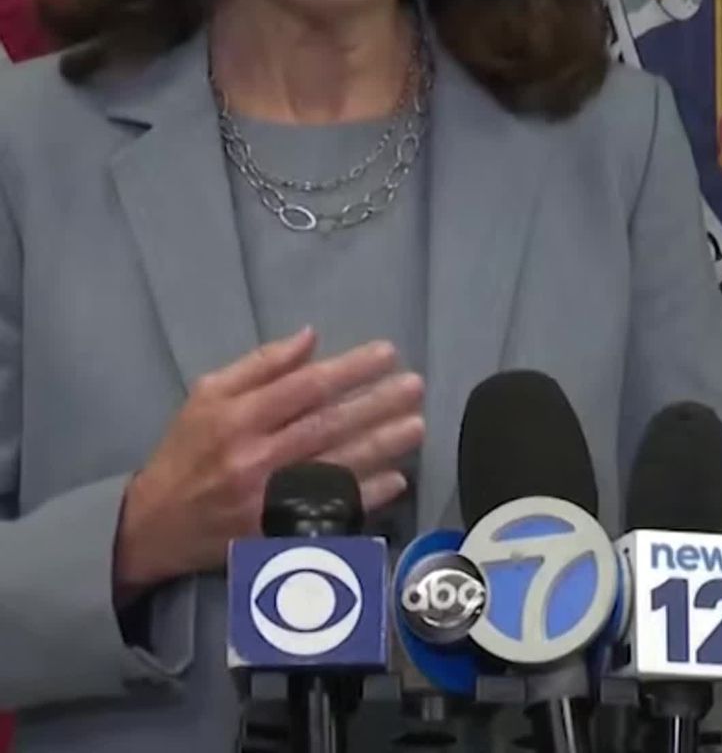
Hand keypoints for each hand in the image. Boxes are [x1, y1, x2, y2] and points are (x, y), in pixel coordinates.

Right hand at [114, 327, 423, 595]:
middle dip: (377, 404)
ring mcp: (269, 503)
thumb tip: (309, 337)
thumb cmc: (186, 450)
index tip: (387, 353)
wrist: (154, 525)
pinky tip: (397, 478)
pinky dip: (366, 497)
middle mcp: (256, 460)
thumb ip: (260, 364)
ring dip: (382, 447)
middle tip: (416, 386)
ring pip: (337, 469)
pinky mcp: (277, 536)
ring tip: (416, 425)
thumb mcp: (208, 394)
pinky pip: (332, 516)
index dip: (350, 369)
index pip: (306, 387)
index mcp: (238, 419)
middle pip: (328, 426)